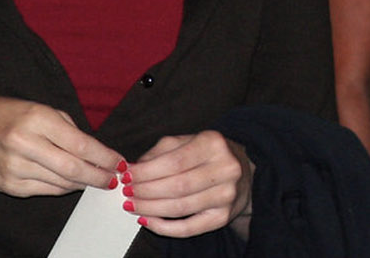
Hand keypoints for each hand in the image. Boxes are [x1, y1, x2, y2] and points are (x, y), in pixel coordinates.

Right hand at [0, 97, 122, 197]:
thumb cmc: (6, 116)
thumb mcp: (38, 108)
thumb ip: (66, 127)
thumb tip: (95, 150)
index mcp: (36, 119)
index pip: (80, 144)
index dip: (104, 157)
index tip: (119, 163)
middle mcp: (25, 143)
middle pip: (73, 168)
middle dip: (98, 176)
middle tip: (114, 179)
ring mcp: (15, 167)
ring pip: (61, 183)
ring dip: (83, 184)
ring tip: (96, 180)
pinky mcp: (10, 186)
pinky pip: (46, 190)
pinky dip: (63, 188)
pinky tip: (72, 184)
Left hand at [122, 131, 253, 237]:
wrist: (243, 171)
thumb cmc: (208, 155)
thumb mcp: (187, 141)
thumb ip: (160, 152)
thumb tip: (133, 169)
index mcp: (213, 144)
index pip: (174, 162)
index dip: (146, 172)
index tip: (126, 175)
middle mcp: (225, 169)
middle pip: (176, 186)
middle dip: (145, 191)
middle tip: (126, 192)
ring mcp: (226, 195)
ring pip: (180, 208)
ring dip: (150, 209)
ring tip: (132, 205)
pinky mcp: (223, 217)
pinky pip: (188, 228)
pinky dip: (163, 227)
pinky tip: (147, 220)